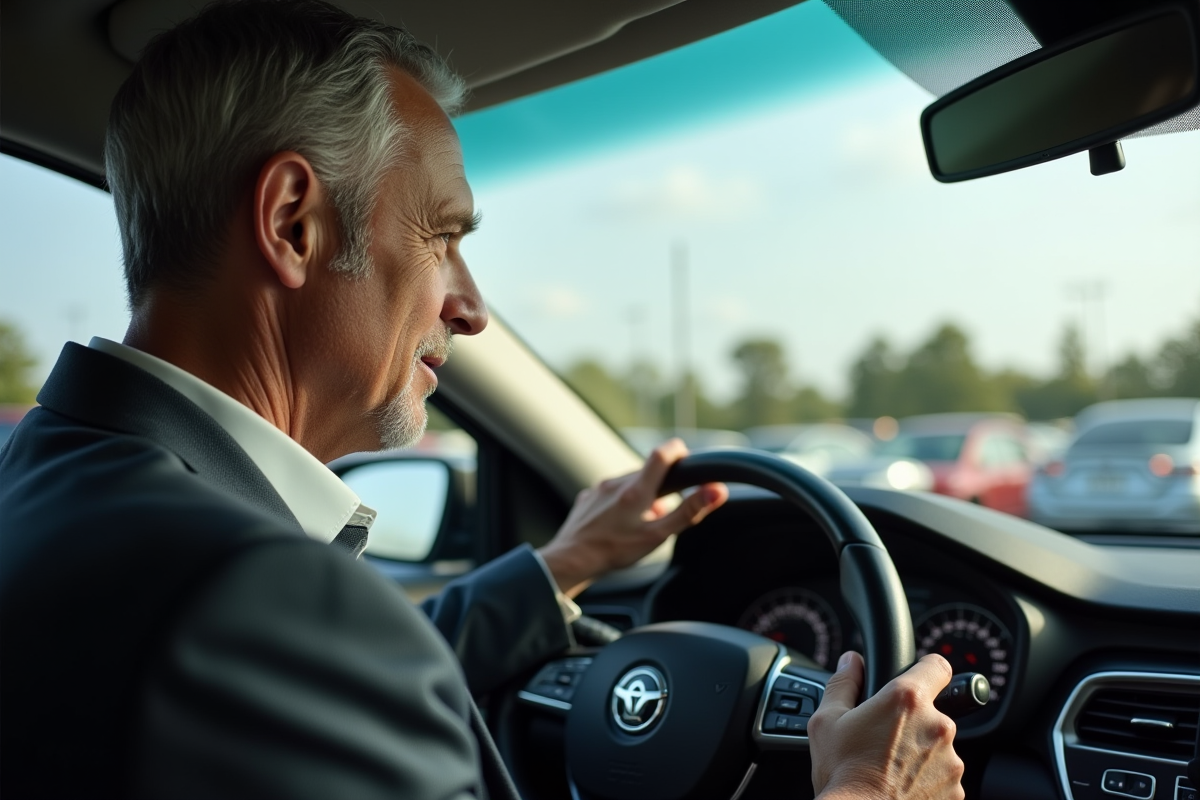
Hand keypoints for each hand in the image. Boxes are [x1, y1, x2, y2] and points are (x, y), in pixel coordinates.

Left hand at [537, 439, 727, 596]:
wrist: (570, 561)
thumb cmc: (614, 551)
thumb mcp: (657, 535)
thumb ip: (687, 512)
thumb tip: (716, 491)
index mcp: (636, 490)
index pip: (661, 455)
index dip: (676, 450)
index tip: (685, 453)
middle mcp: (616, 483)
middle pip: (645, 472)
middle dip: (659, 484)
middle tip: (665, 508)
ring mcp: (598, 490)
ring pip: (627, 483)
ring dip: (640, 495)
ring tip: (641, 522)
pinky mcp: (587, 499)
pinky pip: (610, 493)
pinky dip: (620, 502)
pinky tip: (619, 524)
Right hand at [809, 652, 964, 799]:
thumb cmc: (841, 774)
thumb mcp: (826, 722)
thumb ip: (843, 683)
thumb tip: (851, 662)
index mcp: (907, 700)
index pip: (938, 666)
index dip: (927, 670)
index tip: (918, 677)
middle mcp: (937, 728)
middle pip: (933, 713)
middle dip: (913, 723)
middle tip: (884, 740)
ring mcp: (951, 763)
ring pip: (938, 748)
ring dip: (921, 754)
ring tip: (890, 769)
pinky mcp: (955, 792)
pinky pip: (943, 778)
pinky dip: (927, 781)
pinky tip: (900, 788)